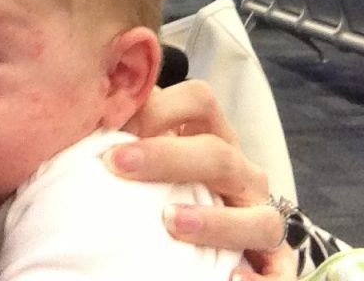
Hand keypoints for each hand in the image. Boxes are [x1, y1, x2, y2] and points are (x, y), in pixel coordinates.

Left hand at [105, 81, 296, 280]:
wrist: (198, 233)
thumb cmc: (164, 186)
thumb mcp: (152, 157)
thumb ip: (129, 136)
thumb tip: (84, 114)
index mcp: (213, 137)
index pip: (200, 100)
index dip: (160, 106)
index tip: (115, 125)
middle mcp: (242, 173)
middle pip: (217, 152)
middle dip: (167, 156)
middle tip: (117, 163)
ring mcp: (260, 218)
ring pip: (259, 217)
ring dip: (215, 221)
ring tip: (171, 222)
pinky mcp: (273, 263)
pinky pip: (279, 272)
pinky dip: (260, 280)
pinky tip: (230, 278)